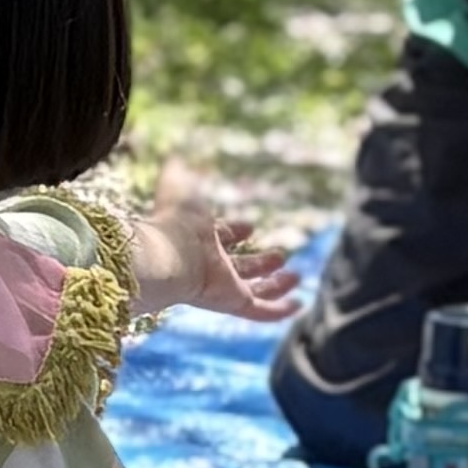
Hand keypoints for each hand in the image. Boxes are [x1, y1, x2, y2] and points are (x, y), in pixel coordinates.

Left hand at [129, 162, 299, 323]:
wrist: (167, 254)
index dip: (235, 231)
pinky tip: (299, 304)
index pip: (222, 236)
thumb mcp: (178, 188)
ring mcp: (225, 287)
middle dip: (260, 261)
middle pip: (240, 266)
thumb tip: (174, 156)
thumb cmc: (174, 222)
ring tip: (295, 275)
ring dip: (275, 283)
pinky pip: (262, 311)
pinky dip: (281, 310)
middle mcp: (213, 265)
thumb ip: (177, 173)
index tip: (250, 226)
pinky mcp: (235, 302)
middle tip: (280, 255)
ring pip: (255, 289)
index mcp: (200, 239)